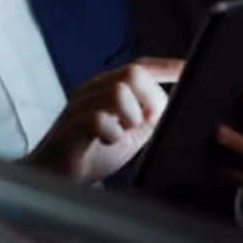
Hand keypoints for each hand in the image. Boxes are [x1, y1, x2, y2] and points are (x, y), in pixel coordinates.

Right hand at [25, 57, 183, 183]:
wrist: (55, 176)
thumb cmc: (89, 152)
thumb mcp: (129, 135)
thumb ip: (148, 119)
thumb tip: (169, 109)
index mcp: (107, 88)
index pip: (141, 66)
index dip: (166, 66)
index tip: (188, 68)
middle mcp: (94, 89)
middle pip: (133, 71)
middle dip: (150, 97)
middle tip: (146, 121)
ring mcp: (81, 105)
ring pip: (118, 91)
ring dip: (131, 116)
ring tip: (123, 132)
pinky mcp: (73, 124)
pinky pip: (100, 118)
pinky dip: (112, 133)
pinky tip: (108, 141)